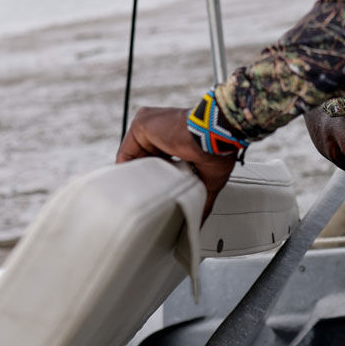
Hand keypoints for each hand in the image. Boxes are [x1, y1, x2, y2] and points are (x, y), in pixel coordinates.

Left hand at [117, 106, 236, 220]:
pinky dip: (128, 170)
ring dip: (137, 176)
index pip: (159, 160)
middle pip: (144, 159)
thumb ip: (199, 199)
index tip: (157, 195)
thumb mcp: (207, 180)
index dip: (156, 179)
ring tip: (141, 195)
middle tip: (147, 199)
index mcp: (177, 137)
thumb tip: (198, 221)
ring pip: (134, 156)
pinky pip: (126, 152)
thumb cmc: (218, 150)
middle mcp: (162, 128)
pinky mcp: (142, 124)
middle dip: (145, 179)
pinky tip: (134, 186)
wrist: (216, 137)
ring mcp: (151, 125)